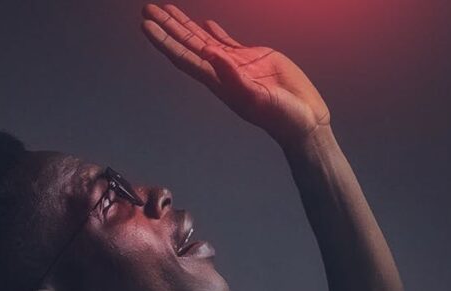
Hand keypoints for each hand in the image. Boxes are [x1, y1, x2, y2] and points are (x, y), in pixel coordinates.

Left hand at [141, 3, 330, 144]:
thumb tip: (210, 53)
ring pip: (203, 39)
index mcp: (218, 81)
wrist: (303, 120)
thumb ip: (232, 76)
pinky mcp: (253, 59)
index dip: (164, 41)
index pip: (184, 57)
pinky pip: (227, 42)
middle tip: (148, 9)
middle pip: (187, 44)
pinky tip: (205, 23)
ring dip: (185, 25)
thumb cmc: (281, 117)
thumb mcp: (256, 97)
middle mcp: (221, 71)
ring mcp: (236, 64)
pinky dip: (214, 31)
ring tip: (167, 9)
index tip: (146, 25)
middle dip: (167, 27)